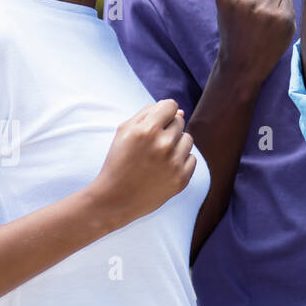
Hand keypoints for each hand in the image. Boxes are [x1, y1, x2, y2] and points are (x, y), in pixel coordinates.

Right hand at [89, 99, 197, 225]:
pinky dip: (180, 162)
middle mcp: (162, 145)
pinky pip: (192, 158)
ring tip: (157, 158)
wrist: (114, 200)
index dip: (163, 113)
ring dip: (176, 145)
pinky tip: (163, 170)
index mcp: (146, 130)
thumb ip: (149, 113)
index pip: (171, 105)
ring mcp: (174, 163)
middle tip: (150, 146)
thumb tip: (180, 110)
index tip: (155, 124)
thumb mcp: (124, 132)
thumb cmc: (118, 162)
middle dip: (167, 130)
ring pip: (188, 139)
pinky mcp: (181, 179)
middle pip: (180, 121)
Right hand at [214, 0, 296, 88]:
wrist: (241, 65)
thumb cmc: (236, 30)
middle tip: (251, 13)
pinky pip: (288, 0)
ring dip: (272, 1)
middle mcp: (244, 0)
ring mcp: (265, 11)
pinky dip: (282, 11)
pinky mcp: (283, 20)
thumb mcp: (232, 4)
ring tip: (261, 21)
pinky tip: (271, 27)